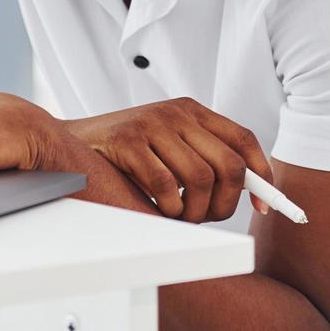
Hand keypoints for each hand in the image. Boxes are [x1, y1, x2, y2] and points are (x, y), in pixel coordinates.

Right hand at [65, 98, 273, 222]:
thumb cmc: (121, 156)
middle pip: (229, 165)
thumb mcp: (166, 145)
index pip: (244, 140)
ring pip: (200, 179)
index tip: (263, 206)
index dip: (261, 176)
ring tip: (179, 217)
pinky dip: (168, 209)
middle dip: (226, 204)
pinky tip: (159, 210)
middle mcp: (176, 112)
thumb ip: (201, 158)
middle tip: (208, 219)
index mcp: (191, 111)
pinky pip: (166, 186)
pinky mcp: (128, 140)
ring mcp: (152, 123)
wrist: (66, 145)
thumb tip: (248, 191)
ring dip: (195, 212)